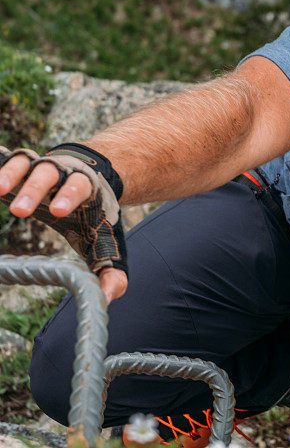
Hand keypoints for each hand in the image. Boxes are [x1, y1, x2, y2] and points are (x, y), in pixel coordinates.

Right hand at [0, 145, 128, 302]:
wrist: (94, 176)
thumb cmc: (95, 216)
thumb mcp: (106, 241)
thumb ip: (111, 271)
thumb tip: (108, 297)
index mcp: (86, 189)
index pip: (79, 188)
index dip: (69, 197)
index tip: (58, 211)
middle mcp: (62, 173)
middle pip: (49, 174)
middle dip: (35, 191)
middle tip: (19, 212)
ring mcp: (40, 166)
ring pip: (25, 164)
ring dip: (11, 173)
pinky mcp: (22, 166)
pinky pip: (8, 160)